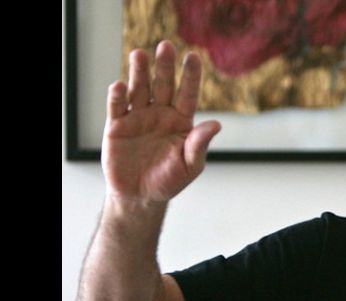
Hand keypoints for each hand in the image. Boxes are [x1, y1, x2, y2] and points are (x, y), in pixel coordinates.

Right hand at [101, 40, 220, 202]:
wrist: (141, 196)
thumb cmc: (170, 180)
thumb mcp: (190, 165)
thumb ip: (200, 144)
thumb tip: (217, 124)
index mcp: (181, 121)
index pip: (188, 94)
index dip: (191, 76)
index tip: (194, 57)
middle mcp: (160, 114)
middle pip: (163, 85)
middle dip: (164, 66)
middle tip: (166, 46)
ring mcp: (138, 117)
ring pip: (139, 89)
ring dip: (139, 72)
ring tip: (140, 54)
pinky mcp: (117, 126)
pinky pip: (117, 107)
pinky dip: (117, 96)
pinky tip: (120, 86)